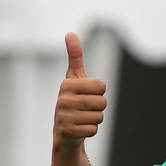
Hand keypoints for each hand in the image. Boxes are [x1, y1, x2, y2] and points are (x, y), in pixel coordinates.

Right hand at [52, 33, 107, 153]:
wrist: (63, 132)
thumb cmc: (73, 100)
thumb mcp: (73, 78)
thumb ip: (75, 57)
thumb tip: (70, 33)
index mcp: (67, 84)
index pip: (101, 86)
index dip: (100, 92)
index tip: (88, 94)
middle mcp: (63, 100)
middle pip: (102, 102)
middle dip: (99, 107)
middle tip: (87, 108)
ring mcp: (64, 116)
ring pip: (99, 117)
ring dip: (95, 119)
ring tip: (83, 118)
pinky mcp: (68, 132)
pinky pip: (93, 130)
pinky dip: (90, 130)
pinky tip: (81, 128)